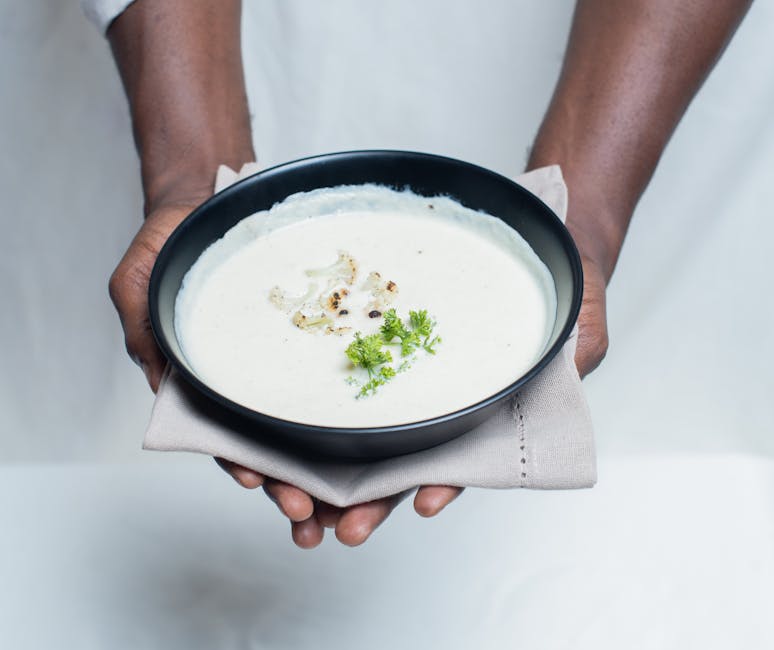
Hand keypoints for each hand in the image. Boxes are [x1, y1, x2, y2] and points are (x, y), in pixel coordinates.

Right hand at [109, 201, 462, 548]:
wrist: (216, 198)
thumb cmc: (175, 243)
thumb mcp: (142, 285)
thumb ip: (147, 336)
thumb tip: (164, 390)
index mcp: (214, 383)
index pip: (229, 436)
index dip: (247, 464)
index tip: (265, 484)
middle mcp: (258, 380)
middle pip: (280, 445)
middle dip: (296, 486)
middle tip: (317, 519)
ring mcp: (293, 361)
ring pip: (317, 423)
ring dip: (332, 466)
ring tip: (356, 503)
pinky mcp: (326, 334)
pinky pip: (348, 372)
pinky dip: (359, 408)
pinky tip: (384, 434)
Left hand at [217, 239, 609, 549]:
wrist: (530, 241)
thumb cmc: (558, 286)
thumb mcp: (577, 328)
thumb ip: (570, 363)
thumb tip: (569, 376)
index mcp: (483, 411)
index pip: (461, 457)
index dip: (441, 482)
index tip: (425, 504)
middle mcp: (439, 400)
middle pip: (400, 460)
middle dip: (370, 501)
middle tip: (340, 529)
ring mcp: (406, 376)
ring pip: (360, 433)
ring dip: (330, 474)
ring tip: (299, 503)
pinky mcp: (377, 344)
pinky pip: (340, 378)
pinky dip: (312, 413)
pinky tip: (285, 433)